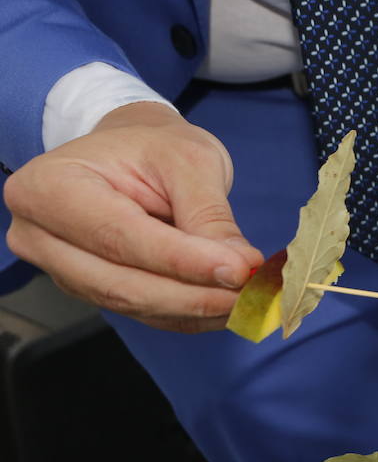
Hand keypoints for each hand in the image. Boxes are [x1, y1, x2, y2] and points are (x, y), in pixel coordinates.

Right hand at [4, 101, 261, 331]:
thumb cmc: (152, 147)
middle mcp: (41, 235)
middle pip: (120, 282)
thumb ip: (209, 215)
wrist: (132, 150)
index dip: (181, 261)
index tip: (239, 272)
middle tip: (251, 294)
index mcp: (49, 187)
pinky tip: (228, 307)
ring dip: (196, 309)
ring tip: (248, 300)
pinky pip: (142, 312)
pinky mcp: (91, 289)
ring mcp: (62, 268)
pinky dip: (189, 314)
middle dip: (192, 295)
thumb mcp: (188, 160)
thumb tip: (239, 268)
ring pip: (133, 304)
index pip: (119, 236)